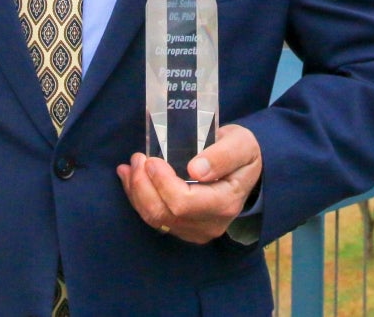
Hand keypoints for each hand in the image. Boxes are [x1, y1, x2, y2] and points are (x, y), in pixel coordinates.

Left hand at [115, 123, 262, 243]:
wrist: (243, 168)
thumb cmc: (241, 152)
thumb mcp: (240, 144)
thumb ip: (222, 155)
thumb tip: (196, 170)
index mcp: (225, 203)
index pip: (184, 203)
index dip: (162, 182)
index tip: (152, 159)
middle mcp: (210, 224)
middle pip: (164, 214)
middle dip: (143, 186)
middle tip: (137, 158)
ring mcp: (196, 230)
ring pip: (155, 219)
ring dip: (136, 192)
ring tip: (129, 166)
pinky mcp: (183, 229)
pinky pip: (154, 219)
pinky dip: (138, 197)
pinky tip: (131, 178)